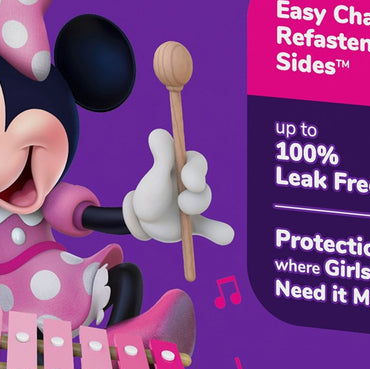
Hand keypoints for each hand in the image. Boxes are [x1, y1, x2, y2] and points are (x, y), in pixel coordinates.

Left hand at [123, 129, 234, 245]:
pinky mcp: (195, 224)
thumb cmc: (149, 194)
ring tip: (182, 212)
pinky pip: (209, 227)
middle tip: (182, 203)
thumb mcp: (155, 176)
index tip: (188, 181)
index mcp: (182, 168)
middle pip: (201, 185)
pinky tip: (227, 237)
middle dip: (193, 194)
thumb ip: (161, 156)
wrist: (142, 221)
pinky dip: (218, 231)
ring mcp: (194, 204)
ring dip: (194, 207)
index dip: (195, 171)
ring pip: (202, 202)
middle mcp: (191, 185)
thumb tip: (157, 132)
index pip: (195, 163)